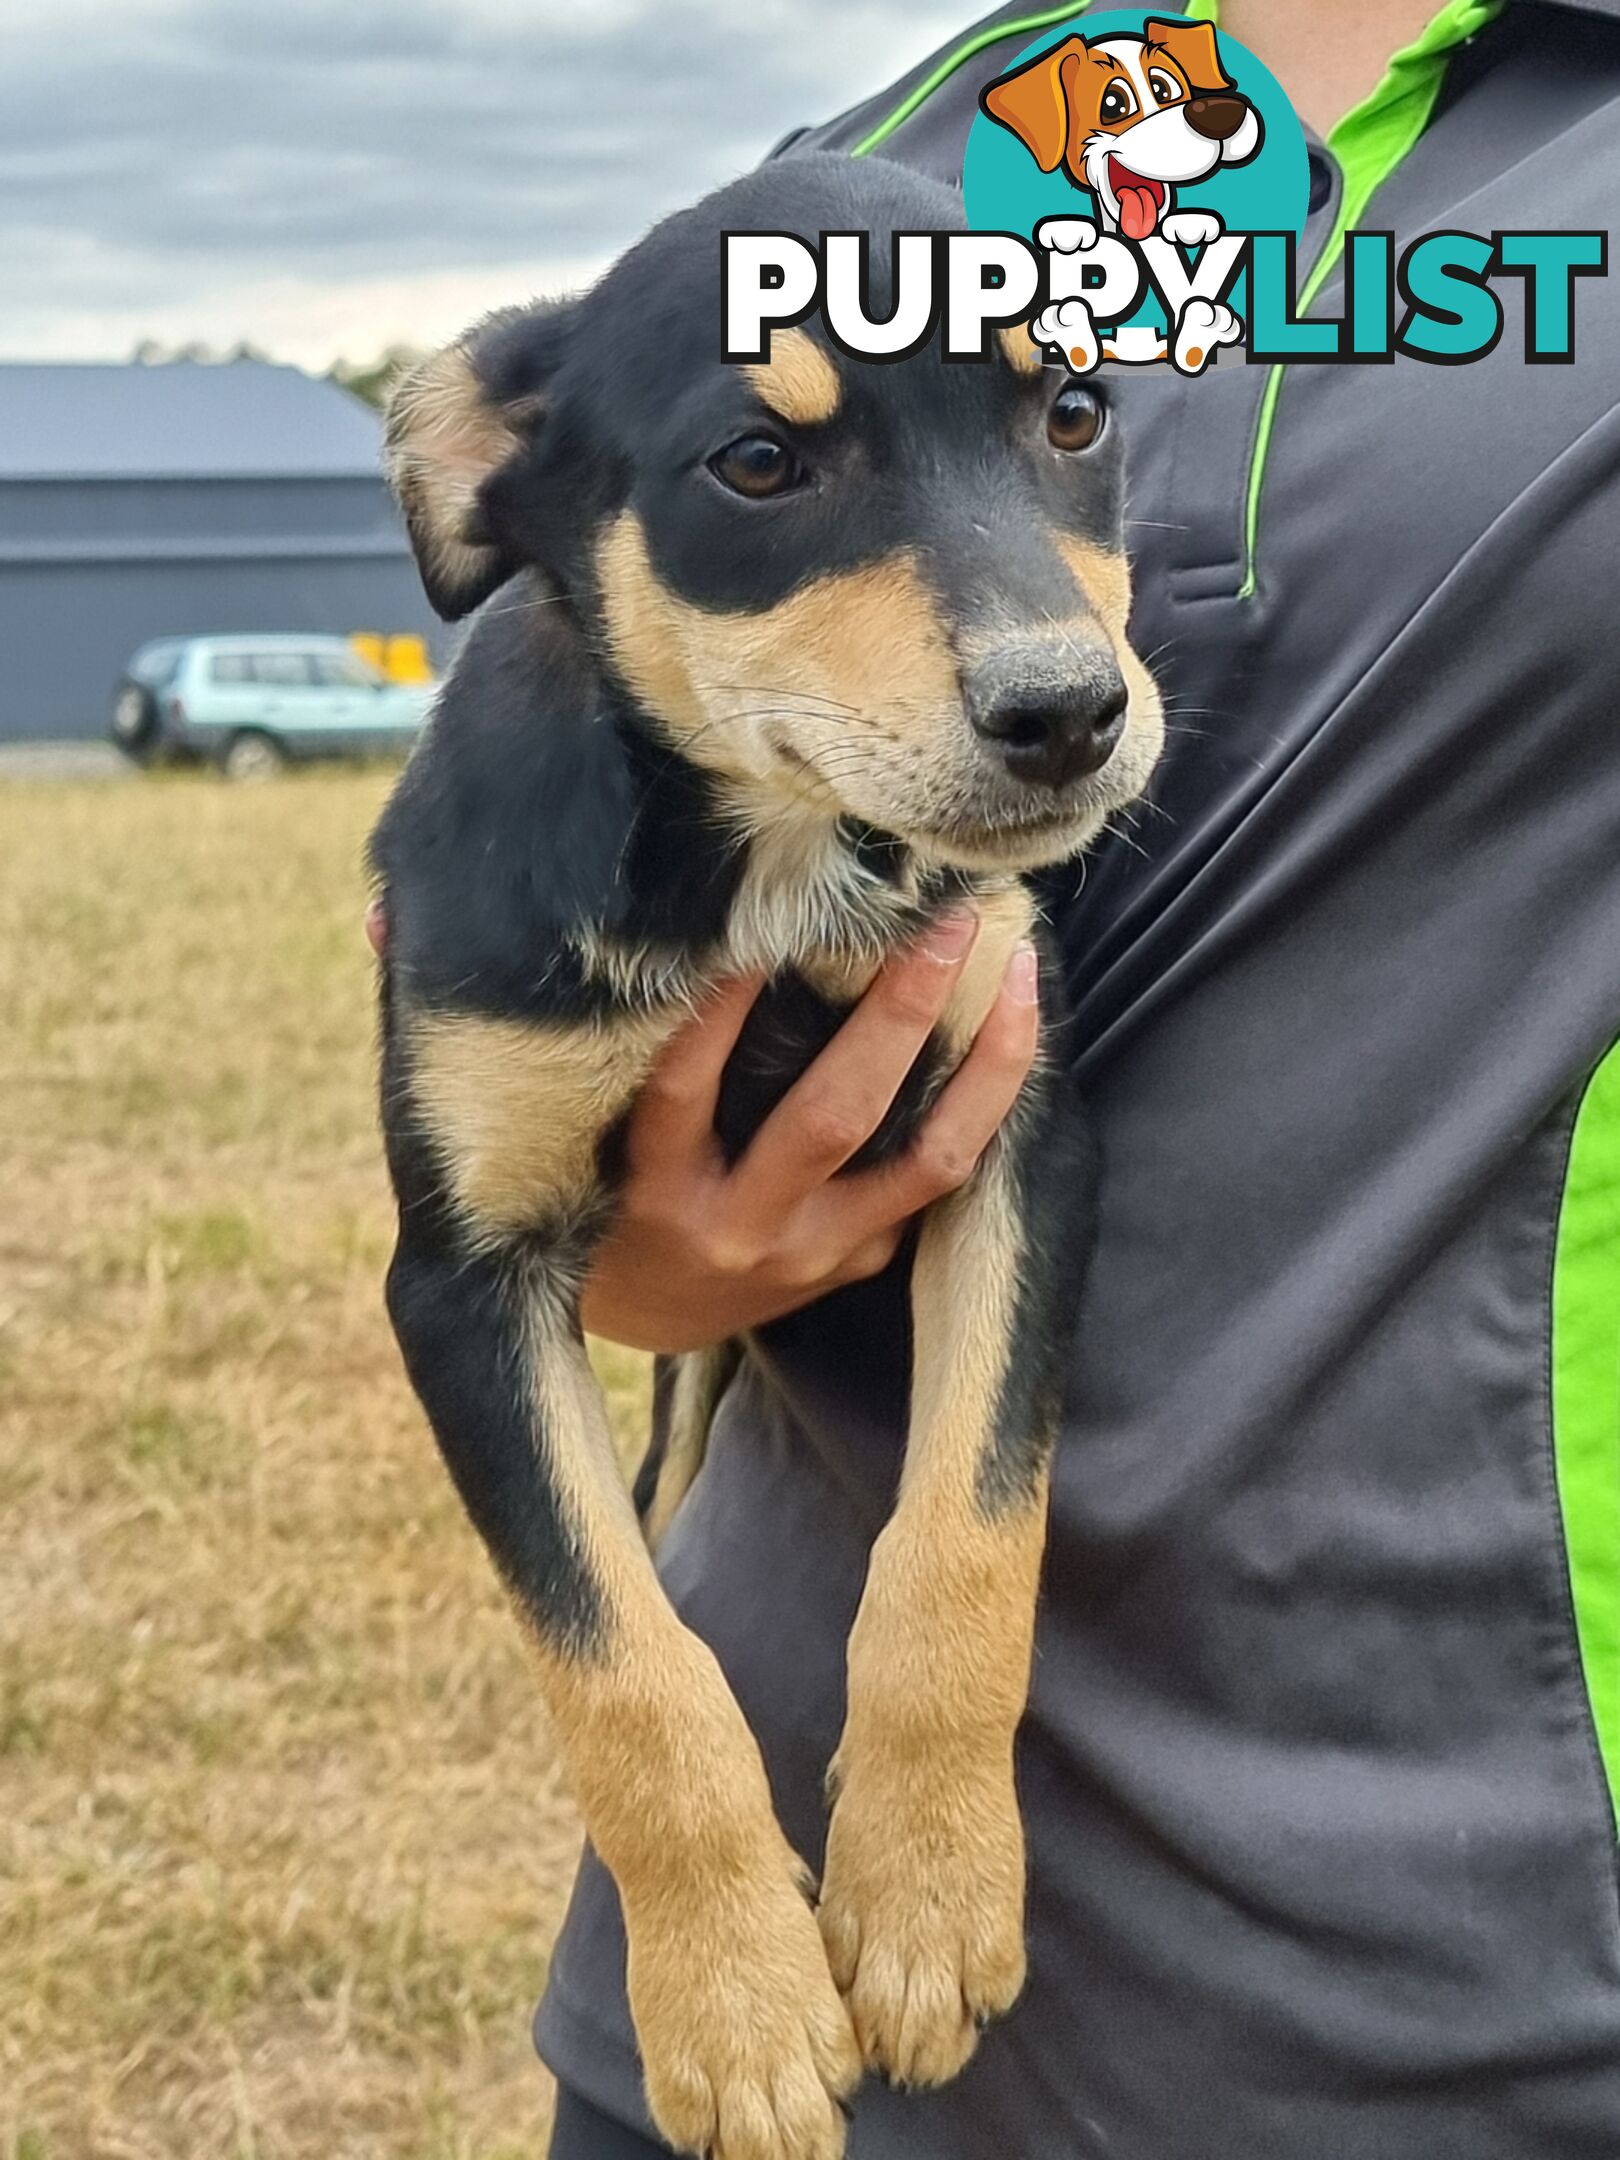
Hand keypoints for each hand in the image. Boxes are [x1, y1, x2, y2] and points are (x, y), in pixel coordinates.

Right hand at [363, 898, 1040, 1355]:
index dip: (718, 1009)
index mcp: (636, 1189)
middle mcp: (724, 1229)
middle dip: (891, 1013)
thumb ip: (484, 1021)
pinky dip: (986, 1097)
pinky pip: (938, 1180)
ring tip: (1003, 952)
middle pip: (826, 1117)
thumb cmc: (584, 1178)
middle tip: (939, 915)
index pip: (676, 1093)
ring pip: (908, 1151)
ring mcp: (802, 1253)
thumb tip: (385, 915)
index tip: (761, 919)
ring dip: (965, 1053)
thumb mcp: (536, 1123)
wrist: (637, 1314)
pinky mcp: (853, 1260)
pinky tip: (1018, 1018)